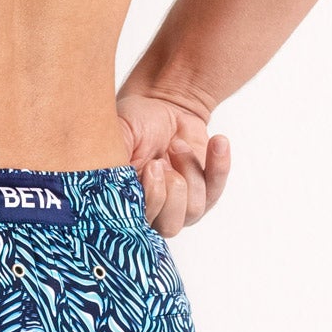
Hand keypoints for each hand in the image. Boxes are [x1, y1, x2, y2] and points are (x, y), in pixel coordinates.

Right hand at [115, 89, 230, 236]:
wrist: (164, 105)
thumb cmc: (136, 121)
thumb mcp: (119, 134)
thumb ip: (112, 160)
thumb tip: (114, 181)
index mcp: (126, 202)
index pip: (138, 225)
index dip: (150, 198)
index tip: (151, 166)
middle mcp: (154, 210)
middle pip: (170, 226)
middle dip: (171, 191)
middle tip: (161, 161)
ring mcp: (181, 204)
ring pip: (194, 209)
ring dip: (188, 171)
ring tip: (177, 145)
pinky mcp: (206, 191)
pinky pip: (216, 189)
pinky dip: (219, 166)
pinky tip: (217, 143)